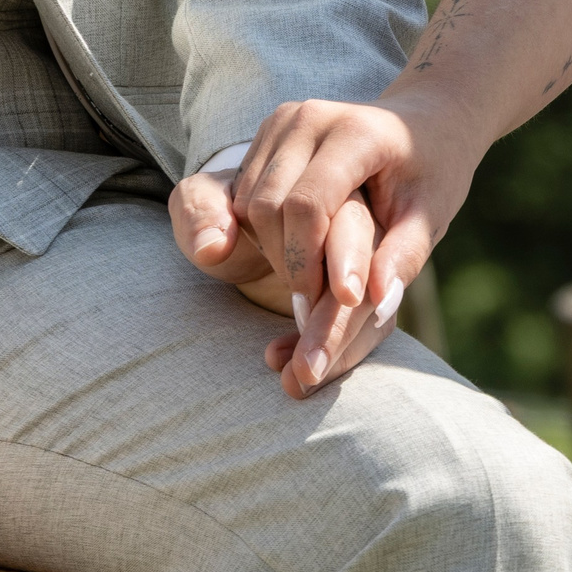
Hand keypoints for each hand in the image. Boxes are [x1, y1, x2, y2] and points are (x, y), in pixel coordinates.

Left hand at [172, 175, 389, 398]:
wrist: (236, 234)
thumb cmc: (221, 211)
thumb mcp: (199, 202)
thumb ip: (199, 210)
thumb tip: (214, 247)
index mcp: (330, 190)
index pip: (350, 224)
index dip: (348, 260)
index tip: (342, 295)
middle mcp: (358, 227)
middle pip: (369, 276)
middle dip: (341, 323)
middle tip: (310, 366)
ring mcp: (364, 269)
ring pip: (372, 313)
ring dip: (338, 351)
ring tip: (297, 381)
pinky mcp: (357, 304)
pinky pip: (365, 334)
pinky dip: (337, 359)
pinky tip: (294, 375)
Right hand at [231, 93, 481, 365]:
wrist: (424, 121)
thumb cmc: (433, 172)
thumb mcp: (431, 216)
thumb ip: (404, 257)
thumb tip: (378, 303)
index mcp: (356, 132)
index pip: (307, 205)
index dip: (309, 261)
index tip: (331, 301)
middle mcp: (310, 118)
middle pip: (268, 206)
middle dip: (288, 261)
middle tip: (317, 300)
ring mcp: (284, 120)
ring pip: (249, 203)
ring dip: (272, 248)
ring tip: (312, 276)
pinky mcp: (269, 131)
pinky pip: (245, 194)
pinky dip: (264, 231)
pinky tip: (302, 247)